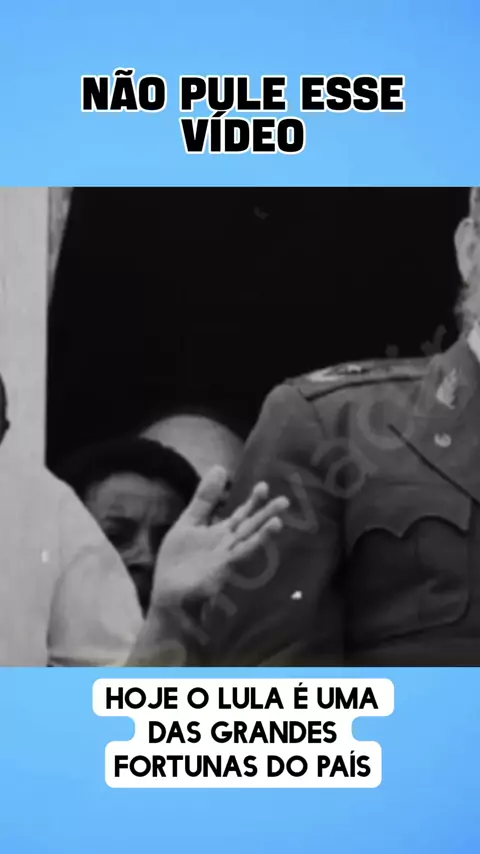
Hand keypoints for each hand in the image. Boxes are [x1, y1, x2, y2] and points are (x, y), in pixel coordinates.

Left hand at [150, 465, 288, 606]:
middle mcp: (227, 543)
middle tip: (285, 499)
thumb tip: (220, 467)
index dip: (252, 501)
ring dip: (263, 531)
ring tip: (279, 518)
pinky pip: (239, 553)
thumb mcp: (189, 522)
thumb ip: (205, 499)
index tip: (265, 485)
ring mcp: (226, 555)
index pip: (240, 513)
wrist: (167, 592)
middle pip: (249, 524)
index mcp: (219, 532)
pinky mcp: (222, 567)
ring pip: (248, 540)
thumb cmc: (177, 560)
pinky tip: (259, 540)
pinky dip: (251, 545)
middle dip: (265, 513)